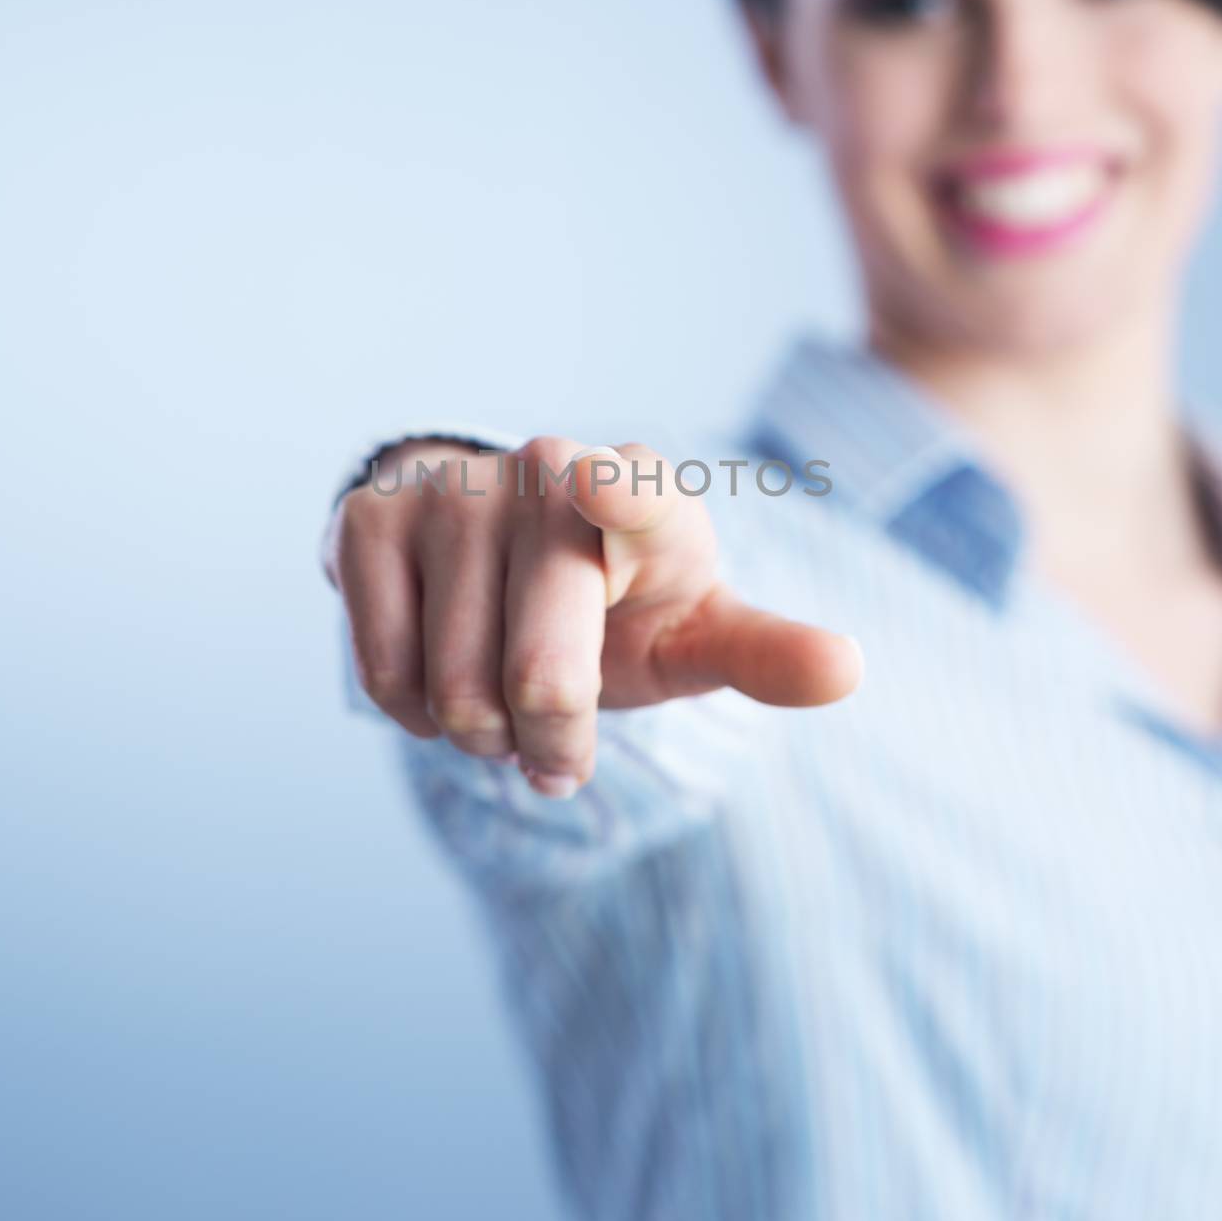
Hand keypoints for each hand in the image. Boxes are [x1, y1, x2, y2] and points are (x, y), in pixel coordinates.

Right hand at [323, 435, 861, 796]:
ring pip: (456, 690)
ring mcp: (453, 490)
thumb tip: (849, 670)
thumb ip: (765, 654)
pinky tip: (440, 678)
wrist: (503, 553)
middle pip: (544, 676)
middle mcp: (547, 470)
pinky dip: (415, 712)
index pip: (630, 492)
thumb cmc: (618, 602)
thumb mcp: (694, 628)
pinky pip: (386, 672)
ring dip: (481, 734)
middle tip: (558, 750)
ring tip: (501, 702)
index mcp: (642, 491)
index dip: (612, 492)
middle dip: (554, 744)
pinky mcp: (372, 515)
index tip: (593, 486)